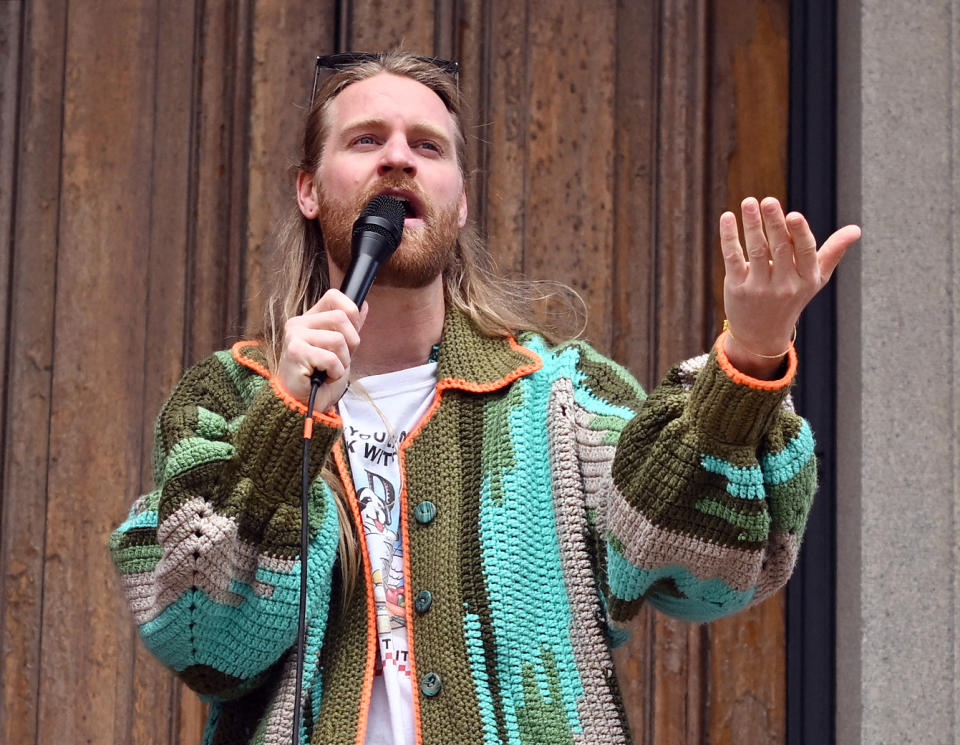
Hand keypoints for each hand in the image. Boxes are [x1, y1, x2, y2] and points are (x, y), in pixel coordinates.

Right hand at [276, 289, 367, 410]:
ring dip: (342, 361)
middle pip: (341, 318)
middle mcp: (299, 323)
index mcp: (309, 319)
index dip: (351, 312)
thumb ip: (350, 327)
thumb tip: (363, 304)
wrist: (304, 405)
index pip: (334, 296)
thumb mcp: (341, 349)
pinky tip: (325, 377)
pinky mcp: (295, 352)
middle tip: (340, 360)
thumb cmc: (320, 378)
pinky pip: (330, 358)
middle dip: (351, 343)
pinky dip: (335, 372)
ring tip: (330, 370)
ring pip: (338, 339)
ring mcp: (295, 336)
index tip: (350, 335)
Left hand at [719, 196, 860, 378]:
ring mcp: (759, 288)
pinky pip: (733, 258)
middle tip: (768, 201)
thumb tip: (856, 230)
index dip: (799, 234)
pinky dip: (729, 237)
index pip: (805, 253)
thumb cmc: (791, 298)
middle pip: (779, 249)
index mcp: (806, 279)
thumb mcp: (815, 279)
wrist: (761, 334)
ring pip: (756, 251)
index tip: (793, 215)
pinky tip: (727, 217)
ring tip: (749, 202)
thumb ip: (832, 253)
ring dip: (751, 225)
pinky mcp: (737, 288)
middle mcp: (784, 285)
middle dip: (774, 223)